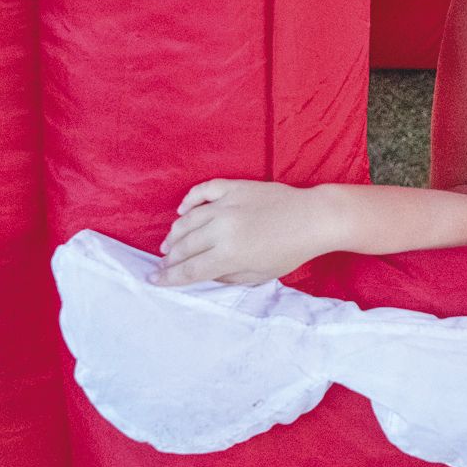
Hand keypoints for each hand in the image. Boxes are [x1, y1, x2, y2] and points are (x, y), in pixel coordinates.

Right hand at [154, 179, 332, 286]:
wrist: (313, 218)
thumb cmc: (290, 251)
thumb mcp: (259, 275)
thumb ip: (227, 276)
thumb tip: (204, 273)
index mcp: (228, 254)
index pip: (188, 270)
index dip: (168, 277)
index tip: (153, 279)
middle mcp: (222, 229)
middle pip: (184, 246)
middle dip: (169, 258)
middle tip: (162, 263)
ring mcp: (227, 204)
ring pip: (188, 219)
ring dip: (175, 233)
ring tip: (169, 243)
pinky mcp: (234, 187)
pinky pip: (204, 191)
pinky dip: (189, 200)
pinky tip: (183, 211)